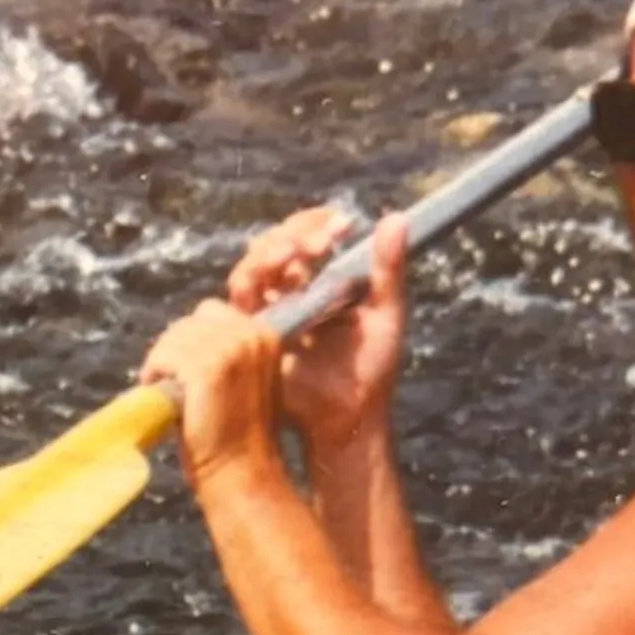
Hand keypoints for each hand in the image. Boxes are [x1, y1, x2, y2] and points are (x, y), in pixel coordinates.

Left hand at [142, 300, 283, 484]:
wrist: (240, 470)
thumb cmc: (239, 433)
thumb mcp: (247, 379)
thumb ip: (228, 352)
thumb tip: (189, 340)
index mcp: (266, 334)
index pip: (212, 312)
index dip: (192, 338)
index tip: (185, 368)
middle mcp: (251, 335)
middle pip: (191, 320)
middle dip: (174, 347)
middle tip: (169, 380)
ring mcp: (229, 350)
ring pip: (174, 336)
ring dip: (162, 361)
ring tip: (166, 389)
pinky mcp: (206, 369)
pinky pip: (165, 356)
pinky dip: (155, 372)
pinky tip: (161, 393)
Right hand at [223, 203, 408, 450]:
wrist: (349, 416)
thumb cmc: (371, 369)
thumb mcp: (387, 313)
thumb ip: (389, 269)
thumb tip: (397, 218)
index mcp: (320, 282)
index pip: (305, 237)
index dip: (316, 223)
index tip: (342, 224)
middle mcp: (288, 294)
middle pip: (272, 247)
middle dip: (293, 235)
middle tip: (323, 241)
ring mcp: (267, 315)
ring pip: (251, 270)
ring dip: (269, 254)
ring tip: (295, 254)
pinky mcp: (251, 337)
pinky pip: (238, 304)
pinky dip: (251, 285)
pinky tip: (275, 286)